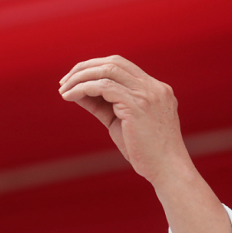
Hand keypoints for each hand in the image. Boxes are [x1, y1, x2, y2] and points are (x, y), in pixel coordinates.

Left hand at [58, 55, 191, 185]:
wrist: (168, 169)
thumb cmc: (145, 152)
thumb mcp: (122, 122)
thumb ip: (105, 105)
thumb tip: (78, 93)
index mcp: (154, 89)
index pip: (121, 66)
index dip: (95, 68)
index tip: (75, 79)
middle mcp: (153, 87)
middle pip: (113, 62)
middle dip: (84, 68)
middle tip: (64, 81)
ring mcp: (147, 94)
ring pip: (107, 71)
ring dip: (80, 78)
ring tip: (63, 90)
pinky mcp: (137, 105)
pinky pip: (104, 87)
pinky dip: (83, 89)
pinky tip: (69, 97)